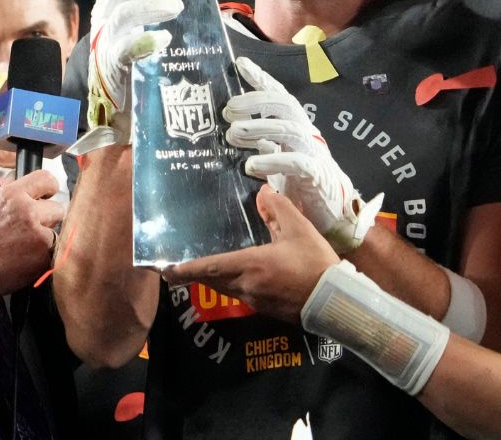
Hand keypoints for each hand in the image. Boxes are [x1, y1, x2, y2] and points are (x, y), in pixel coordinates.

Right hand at [0, 170, 65, 296]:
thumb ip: (6, 193)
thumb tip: (16, 181)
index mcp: (12, 195)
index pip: (45, 178)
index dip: (49, 187)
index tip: (48, 195)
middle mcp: (28, 211)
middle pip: (57, 207)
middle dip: (48, 217)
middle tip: (35, 226)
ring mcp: (39, 234)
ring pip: (57, 231)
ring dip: (47, 237)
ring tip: (28, 246)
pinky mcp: (44, 255)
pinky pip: (54, 251)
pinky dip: (44, 255)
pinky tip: (28, 259)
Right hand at [80, 0, 182, 150]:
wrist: (115, 100)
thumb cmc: (131, 54)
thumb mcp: (138, 18)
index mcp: (110, 3)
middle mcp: (104, 19)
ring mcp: (106, 42)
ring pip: (122, 15)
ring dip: (150, 5)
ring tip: (176, 7)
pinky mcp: (113, 67)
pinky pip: (125, 51)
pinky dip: (144, 42)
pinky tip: (163, 39)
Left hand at [162, 186, 338, 324]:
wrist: (336, 302)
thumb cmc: (316, 264)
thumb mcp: (299, 230)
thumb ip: (279, 209)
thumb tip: (263, 191)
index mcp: (250, 266)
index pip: (208, 267)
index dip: (184, 268)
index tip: (164, 269)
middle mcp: (245, 286)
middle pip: (211, 280)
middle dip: (194, 273)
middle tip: (176, 265)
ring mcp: (254, 301)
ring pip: (224, 288)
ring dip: (212, 279)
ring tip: (203, 266)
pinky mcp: (265, 309)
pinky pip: (240, 293)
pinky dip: (230, 284)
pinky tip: (236, 274)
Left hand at [224, 56, 380, 251]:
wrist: (334, 215)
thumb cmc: (303, 185)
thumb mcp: (279, 159)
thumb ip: (264, 142)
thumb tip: (236, 129)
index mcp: (296, 128)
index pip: (279, 96)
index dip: (262, 79)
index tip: (240, 64)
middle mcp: (306, 134)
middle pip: (283, 105)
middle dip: (254, 102)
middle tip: (228, 111)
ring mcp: (314, 152)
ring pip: (288, 129)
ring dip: (258, 129)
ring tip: (233, 135)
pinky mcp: (317, 174)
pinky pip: (295, 161)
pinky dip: (271, 160)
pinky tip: (251, 165)